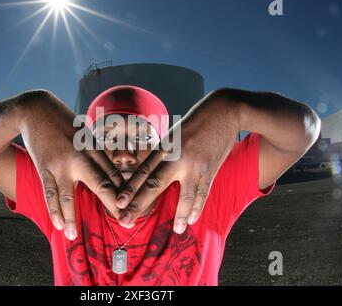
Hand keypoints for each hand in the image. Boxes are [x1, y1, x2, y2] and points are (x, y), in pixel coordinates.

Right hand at [21, 92, 122, 239]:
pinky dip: (53, 210)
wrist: (35, 109)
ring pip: (69, 196)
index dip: (125, 192)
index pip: (113, 174)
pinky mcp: (45, 167)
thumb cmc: (65, 122)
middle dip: (114, 206)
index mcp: (94, 147)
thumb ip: (98, 153)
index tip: (135, 206)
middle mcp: (80, 157)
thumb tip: (111, 173)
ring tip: (73, 236)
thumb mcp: (86, 133)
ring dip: (72, 218)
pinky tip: (58, 224)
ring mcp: (60, 164)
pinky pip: (50, 193)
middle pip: (101, 185)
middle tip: (125, 223)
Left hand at [116, 94, 239, 233]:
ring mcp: (194, 164)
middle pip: (154, 185)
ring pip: (184, 195)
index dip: (130, 189)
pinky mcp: (210, 169)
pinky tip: (192, 220)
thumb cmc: (195, 122)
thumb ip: (163, 155)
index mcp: (163, 147)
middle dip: (138, 205)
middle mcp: (176, 157)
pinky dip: (197, 208)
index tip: (118, 203)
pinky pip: (203, 192)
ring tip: (175, 230)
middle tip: (125, 221)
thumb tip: (152, 174)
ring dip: (178, 215)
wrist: (223, 110)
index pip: (143, 172)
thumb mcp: (173, 135)